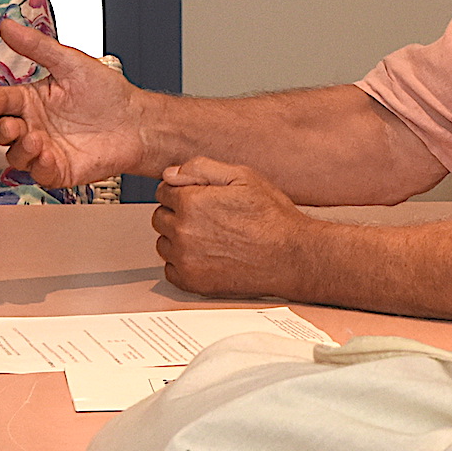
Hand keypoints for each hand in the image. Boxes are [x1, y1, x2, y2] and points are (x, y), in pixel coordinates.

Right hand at [0, 21, 149, 185]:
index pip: (2, 102)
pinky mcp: (59, 169)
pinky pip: (40, 173)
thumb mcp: (71, 63)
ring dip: (21, 150)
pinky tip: (49, 156)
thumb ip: (38, 46)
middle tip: (13, 126)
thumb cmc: (107, 93)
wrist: (137, 121)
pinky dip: (40, 167)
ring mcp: (45, 149)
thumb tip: (8, 24)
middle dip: (2, 130)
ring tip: (36, 140)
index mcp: (31, 99)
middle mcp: (34, 125)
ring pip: (16, 156)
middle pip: (2, 132)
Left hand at [153, 157, 323, 297]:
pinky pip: (170, 269)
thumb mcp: (243, 177)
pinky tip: (206, 256)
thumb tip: (171, 173)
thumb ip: (202, 168)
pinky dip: (183, 263)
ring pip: (164, 244)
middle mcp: (184, 231)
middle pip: (160, 217)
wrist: (291, 256)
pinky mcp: (193, 282)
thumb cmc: (272, 218)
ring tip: (209, 238)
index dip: (181, 191)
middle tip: (207, 218)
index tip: (198, 198)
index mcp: (192, 202)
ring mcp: (186, 259)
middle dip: (178, 214)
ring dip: (178, 239)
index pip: (163, 191)